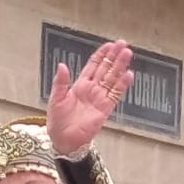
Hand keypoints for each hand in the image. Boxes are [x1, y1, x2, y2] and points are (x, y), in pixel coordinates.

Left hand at [44, 39, 132, 154]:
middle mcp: (92, 89)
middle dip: (114, 56)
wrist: (63, 139)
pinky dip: (122, 85)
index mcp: (80, 85)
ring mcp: (99, 98)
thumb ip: (60, 82)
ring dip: (120, 66)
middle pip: (106, 69)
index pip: (93, 66)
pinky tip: (128, 75)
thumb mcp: (56, 98)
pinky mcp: (105, 109)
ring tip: (127, 54)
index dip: (101, 55)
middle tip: (123, 44)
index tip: (109, 45)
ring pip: (112, 79)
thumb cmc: (58, 120)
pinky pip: (115, 95)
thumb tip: (61, 65)